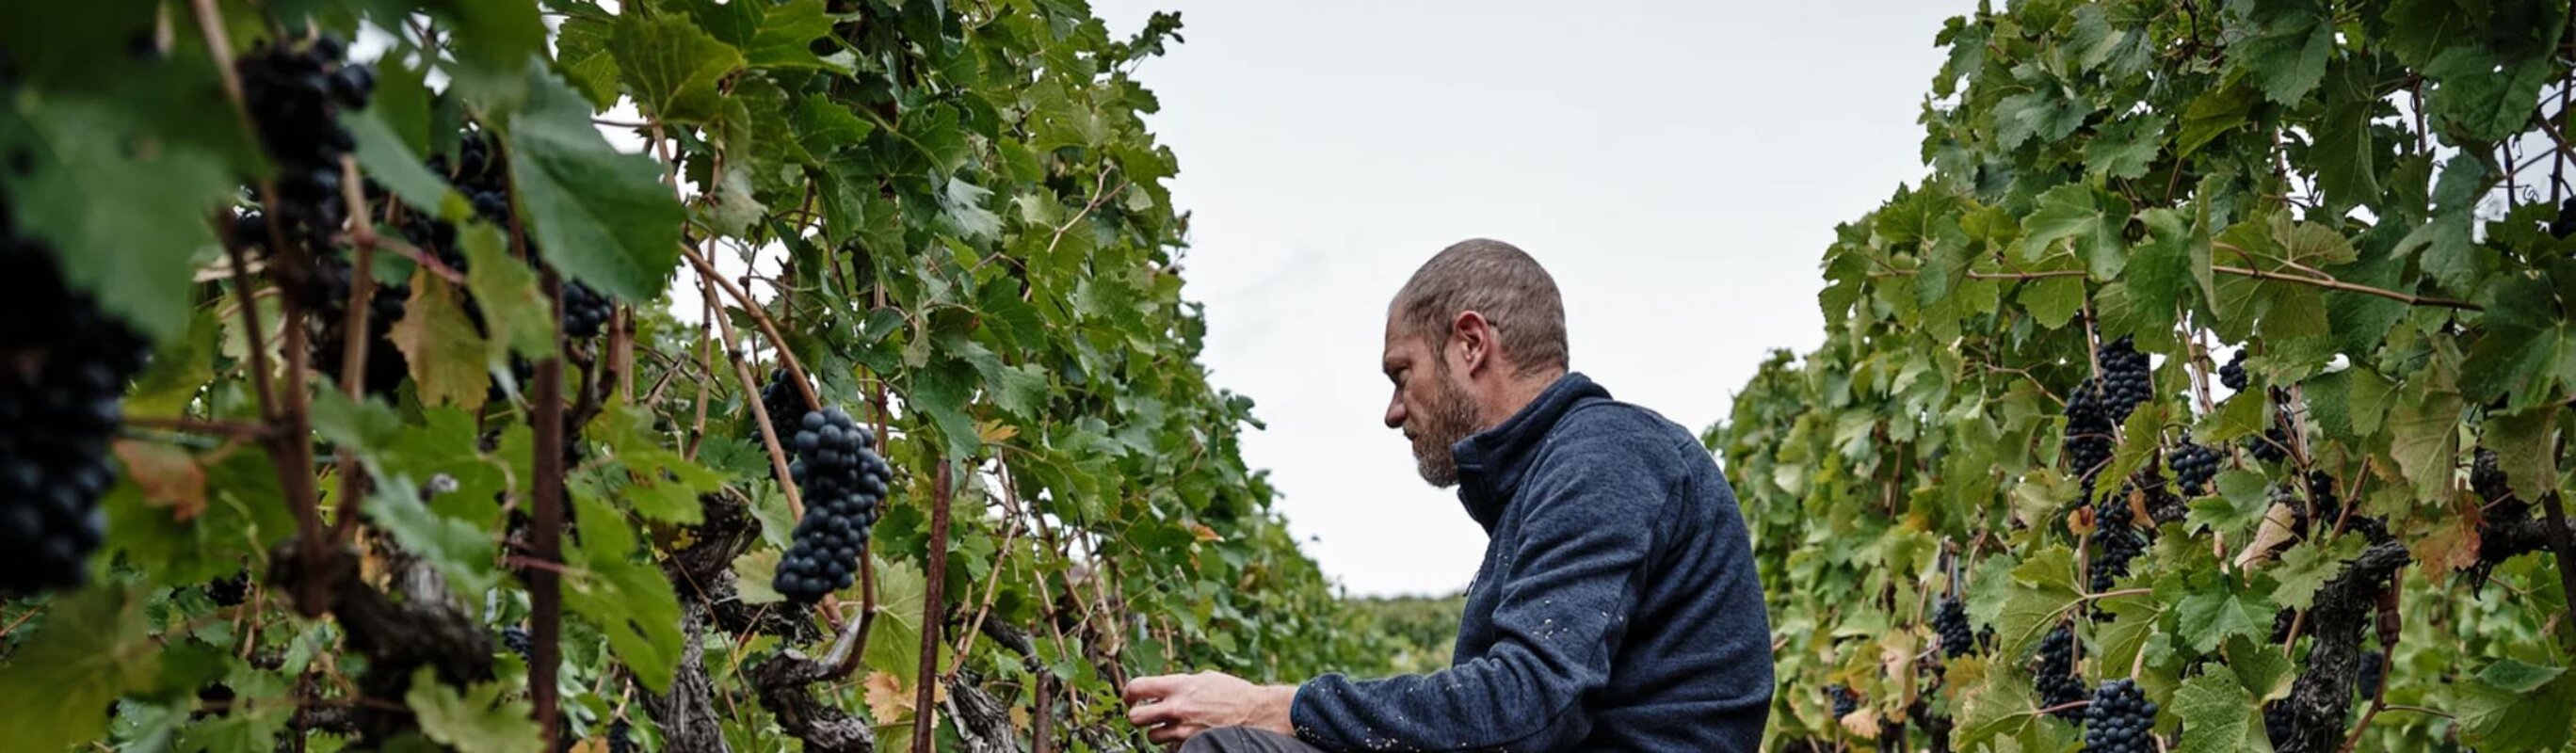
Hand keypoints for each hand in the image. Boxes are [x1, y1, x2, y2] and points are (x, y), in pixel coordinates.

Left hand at [1121, 670, 1296, 745]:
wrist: (1257, 712)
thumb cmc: (1233, 693)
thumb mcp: (1205, 679)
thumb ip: (1180, 684)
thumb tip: (1163, 689)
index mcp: (1178, 685)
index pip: (1137, 687)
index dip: (1128, 693)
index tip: (1130, 698)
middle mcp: (1176, 707)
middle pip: (1135, 717)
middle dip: (1138, 716)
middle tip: (1145, 715)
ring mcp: (1182, 729)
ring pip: (1151, 737)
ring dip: (1157, 732)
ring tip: (1170, 727)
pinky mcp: (1191, 744)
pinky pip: (1171, 747)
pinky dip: (1175, 743)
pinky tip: (1186, 736)